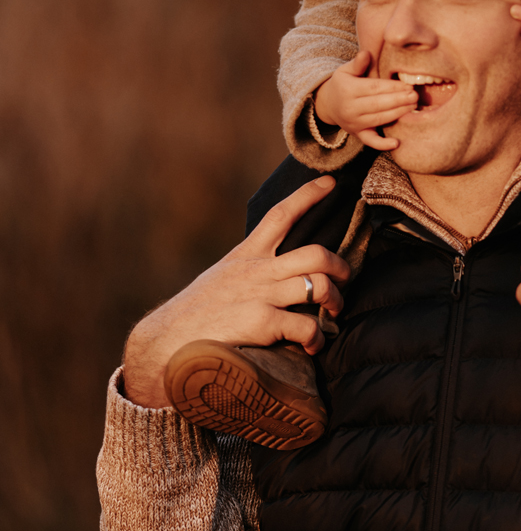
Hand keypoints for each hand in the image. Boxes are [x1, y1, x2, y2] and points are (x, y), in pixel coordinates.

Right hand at [123, 177, 350, 408]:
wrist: (165, 343)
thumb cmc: (195, 315)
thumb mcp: (221, 278)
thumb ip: (248, 272)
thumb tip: (275, 275)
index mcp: (246, 256)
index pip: (281, 216)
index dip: (308, 197)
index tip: (330, 184)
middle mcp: (257, 271)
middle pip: (315, 252)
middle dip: (339, 265)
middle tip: (344, 280)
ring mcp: (260, 295)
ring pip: (318, 285)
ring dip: (334, 301)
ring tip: (333, 314)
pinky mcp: (261, 323)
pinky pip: (306, 326)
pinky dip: (316, 338)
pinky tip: (312, 346)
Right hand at [314, 50, 416, 149]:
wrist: (329, 105)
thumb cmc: (343, 84)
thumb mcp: (345, 71)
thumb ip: (357, 63)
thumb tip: (366, 53)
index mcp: (348, 90)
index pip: (373, 88)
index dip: (392, 87)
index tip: (407, 85)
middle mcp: (350, 108)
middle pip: (378, 104)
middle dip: (398, 100)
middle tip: (415, 96)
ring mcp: (354, 123)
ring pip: (379, 119)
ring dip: (397, 114)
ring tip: (413, 107)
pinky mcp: (358, 134)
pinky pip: (370, 141)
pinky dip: (382, 144)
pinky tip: (396, 143)